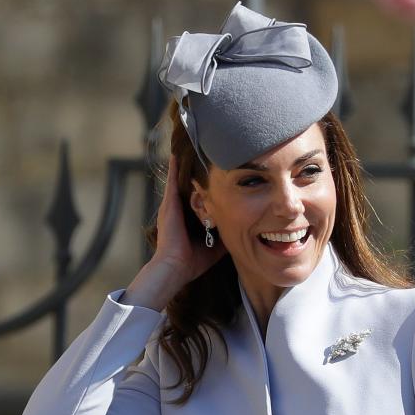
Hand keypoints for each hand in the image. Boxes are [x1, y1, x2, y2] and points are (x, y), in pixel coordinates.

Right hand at [123, 157, 223, 309]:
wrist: (176, 267)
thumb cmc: (193, 261)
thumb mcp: (216, 246)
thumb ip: (226, 236)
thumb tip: (244, 232)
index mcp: (188, 218)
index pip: (198, 198)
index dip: (205, 187)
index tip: (215, 174)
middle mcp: (178, 209)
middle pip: (188, 184)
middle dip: (195, 171)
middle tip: (202, 153)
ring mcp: (172, 205)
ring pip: (180, 179)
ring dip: (185, 164)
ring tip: (190, 147)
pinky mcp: (169, 204)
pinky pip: (173, 181)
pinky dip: (176, 167)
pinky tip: (178, 153)